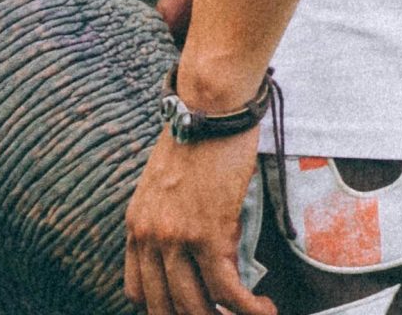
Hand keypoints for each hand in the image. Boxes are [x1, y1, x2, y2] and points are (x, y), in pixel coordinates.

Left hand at [123, 125, 274, 314]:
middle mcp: (151, 235)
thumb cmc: (196, 139)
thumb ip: (167, 221)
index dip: (164, 308)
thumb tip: (190, 257)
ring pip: (197, 308)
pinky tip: (264, 307)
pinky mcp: (209, 234)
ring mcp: (177, 237)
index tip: (190, 308)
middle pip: (165, 308)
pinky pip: (228, 293)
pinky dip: (250, 309)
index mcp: (137, 224)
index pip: (137, 291)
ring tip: (250, 314)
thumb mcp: (163, 184)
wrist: (209, 107)